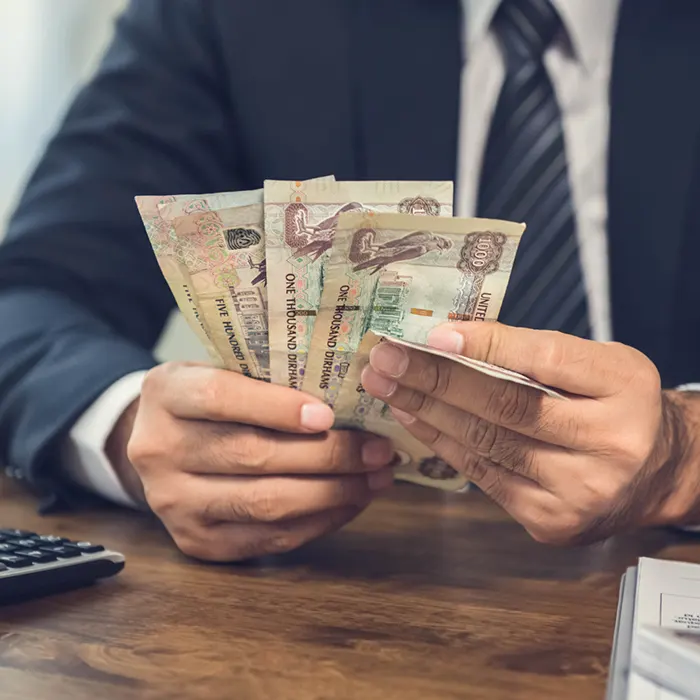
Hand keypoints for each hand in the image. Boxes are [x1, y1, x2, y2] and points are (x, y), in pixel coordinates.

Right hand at [108, 363, 393, 560]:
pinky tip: (350, 502)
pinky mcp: (196, 542)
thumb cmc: (209, 401)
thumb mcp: (221, 370)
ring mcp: (174, 503)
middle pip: (252, 456)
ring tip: (375, 478)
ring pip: (264, 503)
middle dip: (327, 456)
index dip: (277, 408)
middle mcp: (159, 451)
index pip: (220, 398)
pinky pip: (268, 538)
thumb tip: (350, 396)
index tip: (329, 415)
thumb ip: (267, 378)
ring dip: (332, 493)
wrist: (162, 445)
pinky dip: (319, 521)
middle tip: (378, 450)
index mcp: (166, 394)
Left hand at [361, 322, 699, 544]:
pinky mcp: (551, 522)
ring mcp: (579, 492)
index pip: (545, 359)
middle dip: (435, 379)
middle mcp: (608, 444)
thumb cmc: (617, 405)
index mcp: (625, 387)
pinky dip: (442, 444)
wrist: (655, 475)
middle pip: (507, 406)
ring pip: (486, 444)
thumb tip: (452, 336)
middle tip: (386, 358)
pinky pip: (483, 476)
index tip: (434, 332)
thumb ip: (536, 351)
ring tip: (386, 386)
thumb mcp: (598, 363)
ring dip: (426, 411)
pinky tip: (412, 419)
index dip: (486, 344)